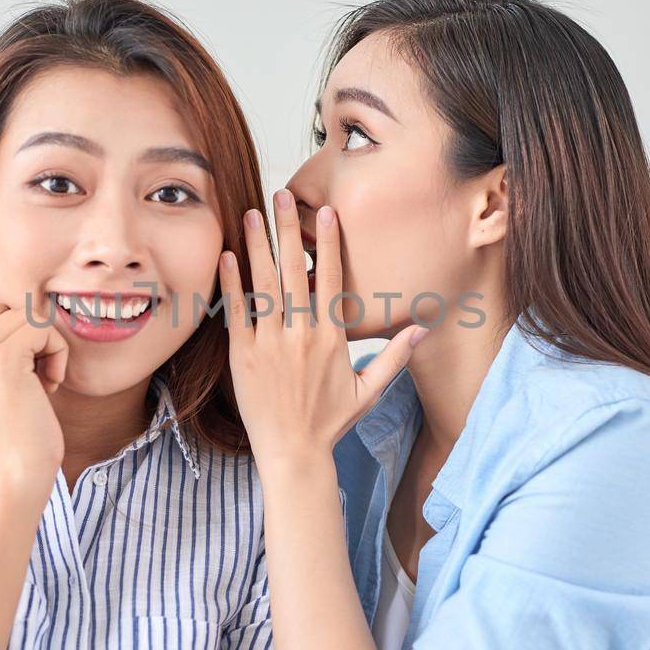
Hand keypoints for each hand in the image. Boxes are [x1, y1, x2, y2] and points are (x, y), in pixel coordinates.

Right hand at [0, 295, 69, 498]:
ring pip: (26, 315)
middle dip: (30, 335)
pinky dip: (58, 352)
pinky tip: (51, 384)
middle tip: (36, 373)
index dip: (0, 317)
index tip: (18, 354)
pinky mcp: (3, 360)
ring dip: (48, 344)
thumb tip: (26, 310)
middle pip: (3, 308)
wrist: (17, 474)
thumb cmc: (16, 436)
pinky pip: (42, 328)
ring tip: (44, 381)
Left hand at [218, 190, 424, 476]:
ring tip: (251, 213)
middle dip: (288, 230)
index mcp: (332, 338)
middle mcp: (302, 335)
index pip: (332, 279)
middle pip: (295, 271)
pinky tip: (228, 255)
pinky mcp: (244, 356)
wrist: (294, 453)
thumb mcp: (369, 391)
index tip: (325, 211)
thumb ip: (394, 356)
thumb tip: (421, 328)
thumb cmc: (330, 422)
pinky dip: (233, 283)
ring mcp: (270, 344)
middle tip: (281, 195)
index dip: (329, 242)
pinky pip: (237, 312)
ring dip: (257, 246)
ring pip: (264, 285)